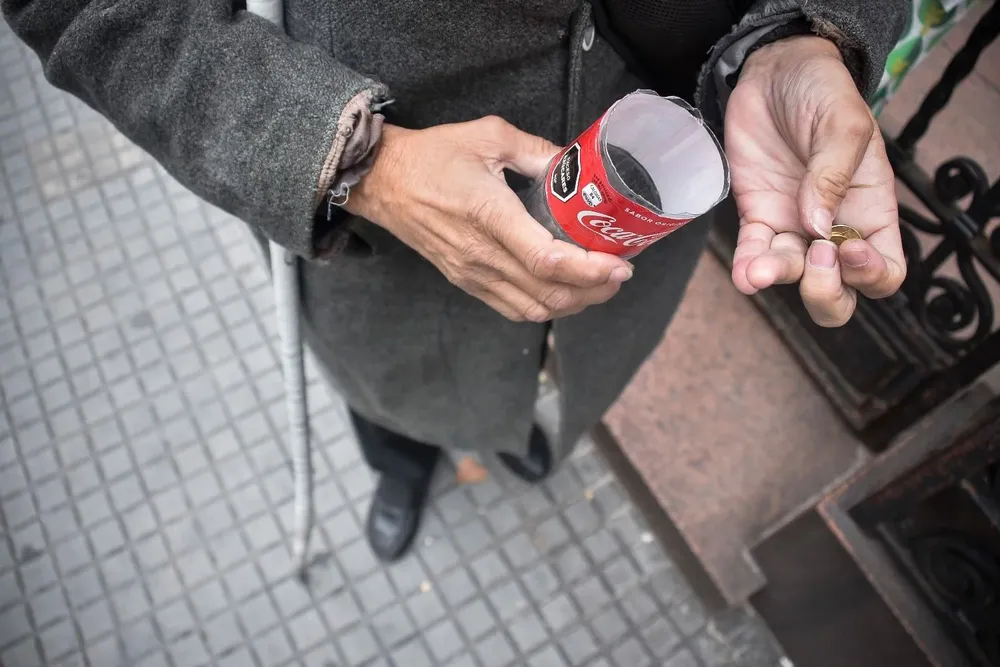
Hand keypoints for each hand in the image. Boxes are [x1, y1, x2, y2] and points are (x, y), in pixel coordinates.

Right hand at [346, 116, 632, 321]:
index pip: (547, 260)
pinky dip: (545, 307)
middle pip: (549, 293)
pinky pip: (512, 309)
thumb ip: (538, 151)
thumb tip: (576, 166)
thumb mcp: (490, 136)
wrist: (383, 181)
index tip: (620, 264)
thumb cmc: (433, 155)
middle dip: (594, 291)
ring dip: (573, 304)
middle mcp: (481, 255)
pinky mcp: (466, 282)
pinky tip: (564, 292)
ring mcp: (472, 274)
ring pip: (534, 308)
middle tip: (620, 274)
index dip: (590, 270)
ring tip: (599, 285)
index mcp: (490, 215)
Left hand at [726, 35, 905, 326]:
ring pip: (792, 276)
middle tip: (814, 258)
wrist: (774, 72)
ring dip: (778, 278)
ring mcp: (793, 226)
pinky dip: (747, 270)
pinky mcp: (757, 216)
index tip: (846, 247)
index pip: (884, 270)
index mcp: (872, 210)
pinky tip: (744, 275)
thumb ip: (833, 175)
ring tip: (759, 271)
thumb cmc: (823, 92)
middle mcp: (834, 228)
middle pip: (838, 292)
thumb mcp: (843, 124)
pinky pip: (752, 254)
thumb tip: (819, 227)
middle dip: (825, 292)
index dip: (870, 273)